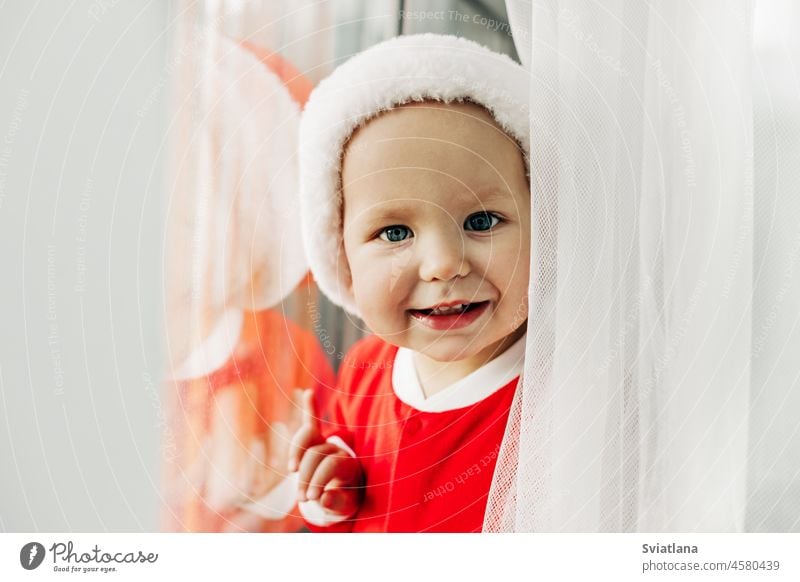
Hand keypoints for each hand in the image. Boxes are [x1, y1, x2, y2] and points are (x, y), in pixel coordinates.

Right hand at [288, 389, 363, 516]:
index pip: (331, 464)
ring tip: (292, 471)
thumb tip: (323, 498)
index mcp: (349, 463)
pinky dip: (309, 407)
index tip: (311, 498)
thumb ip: (337, 503)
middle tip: (302, 499)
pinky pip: (311, 421)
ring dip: (296, 453)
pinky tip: (307, 393)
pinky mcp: (314, 440)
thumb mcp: (345, 506)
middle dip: (306, 476)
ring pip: (307, 437)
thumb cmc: (344, 499)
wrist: (343, 492)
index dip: (319, 480)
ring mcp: (325, 443)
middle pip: (316, 454)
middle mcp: (338, 449)